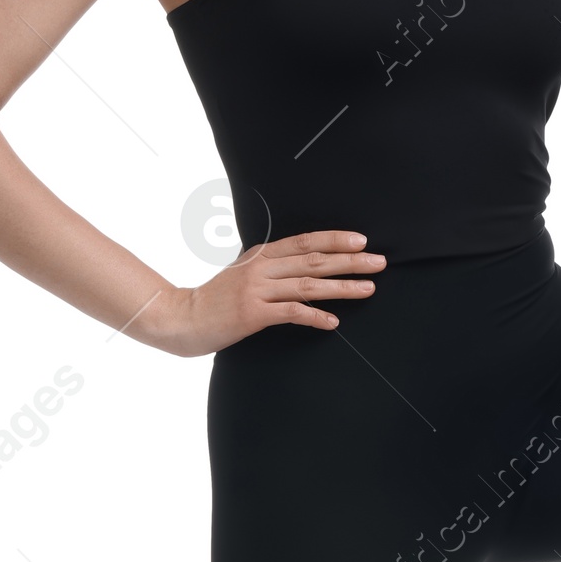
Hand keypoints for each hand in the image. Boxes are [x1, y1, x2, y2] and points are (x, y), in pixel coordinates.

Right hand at [144, 230, 385, 355]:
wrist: (182, 318)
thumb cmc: (215, 300)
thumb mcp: (242, 274)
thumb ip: (268, 267)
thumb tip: (300, 265)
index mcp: (260, 255)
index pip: (305, 241)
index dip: (335, 239)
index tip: (361, 240)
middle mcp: (261, 268)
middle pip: (314, 260)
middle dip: (350, 260)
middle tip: (378, 261)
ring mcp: (257, 290)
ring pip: (308, 284)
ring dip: (342, 287)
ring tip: (368, 288)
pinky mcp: (253, 314)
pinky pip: (291, 313)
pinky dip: (315, 316)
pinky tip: (334, 322)